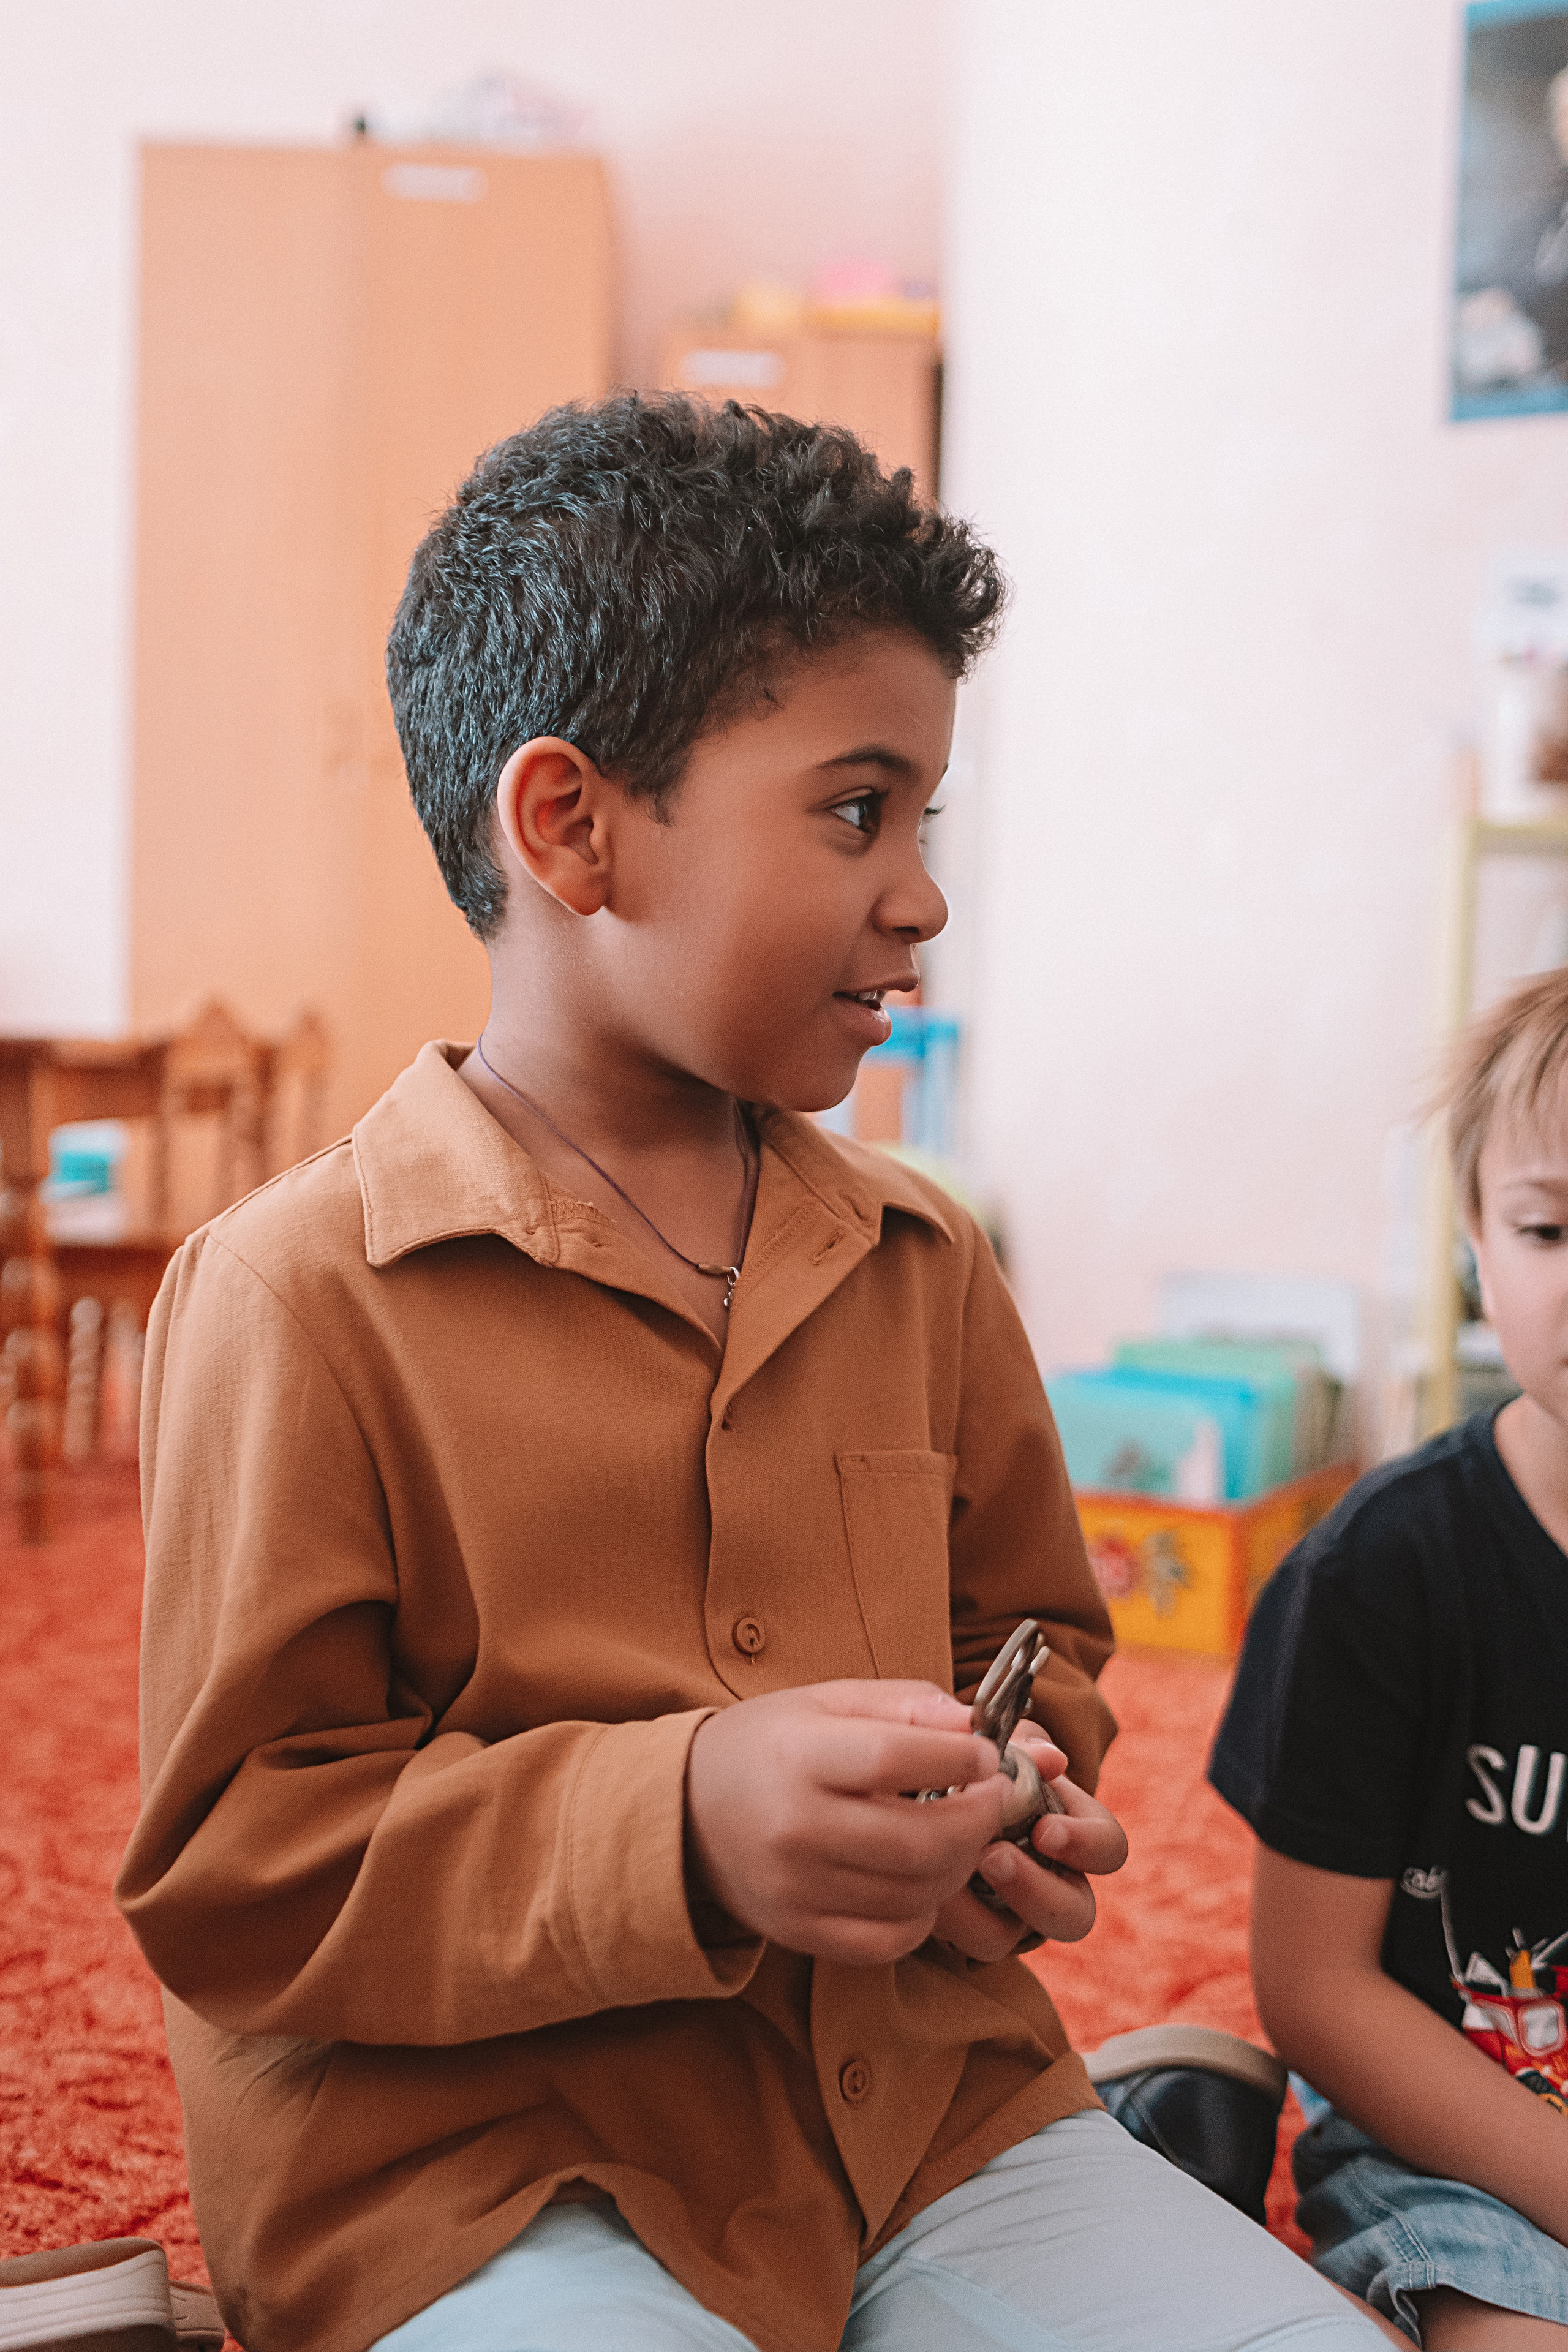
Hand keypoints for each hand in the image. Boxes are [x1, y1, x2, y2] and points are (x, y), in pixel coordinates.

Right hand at [685, 1681, 1009, 1963]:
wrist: (688, 1809)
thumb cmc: (770, 1744)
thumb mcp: (827, 1700)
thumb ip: (904, 1704)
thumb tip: (974, 1725)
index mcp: (799, 1757)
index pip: (896, 1760)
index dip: (960, 1758)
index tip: (987, 1755)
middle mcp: (794, 1829)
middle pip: (918, 1839)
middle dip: (979, 1820)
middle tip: (994, 1799)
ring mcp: (795, 1889)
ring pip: (914, 1894)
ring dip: (959, 1866)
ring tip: (962, 1835)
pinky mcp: (799, 1932)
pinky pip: (888, 1940)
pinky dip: (923, 1914)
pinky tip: (924, 1880)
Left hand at [931, 1722, 1127, 1962]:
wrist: (911, 1788)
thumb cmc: (972, 1760)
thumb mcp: (995, 1742)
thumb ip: (1022, 1745)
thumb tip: (1051, 1758)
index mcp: (1070, 1831)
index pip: (1108, 1848)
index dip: (1086, 1845)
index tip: (1045, 1830)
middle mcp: (1050, 1879)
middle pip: (1077, 1914)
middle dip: (1038, 1892)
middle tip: (993, 1858)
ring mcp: (1010, 1911)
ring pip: (1017, 1937)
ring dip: (979, 1910)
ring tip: (950, 1876)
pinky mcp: (968, 1929)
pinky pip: (969, 1940)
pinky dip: (949, 1916)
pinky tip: (925, 1884)